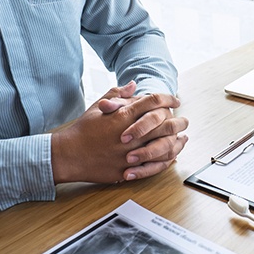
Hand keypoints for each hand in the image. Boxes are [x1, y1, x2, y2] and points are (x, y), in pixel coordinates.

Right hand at [51, 84, 186, 183]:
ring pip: (164, 146)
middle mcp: (130, 134)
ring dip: (177, 142)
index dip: (168, 99)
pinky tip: (173, 156)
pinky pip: (155, 166)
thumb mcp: (97, 107)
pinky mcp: (129, 169)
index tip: (175, 100)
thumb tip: (133, 84)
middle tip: (185, 120)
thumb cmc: (82, 130)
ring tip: (183, 138)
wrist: (68, 155)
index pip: (153, 102)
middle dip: (179, 121)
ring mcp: (130, 153)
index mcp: (123, 116)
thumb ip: (117, 94)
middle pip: (165, 124)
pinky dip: (166, 160)